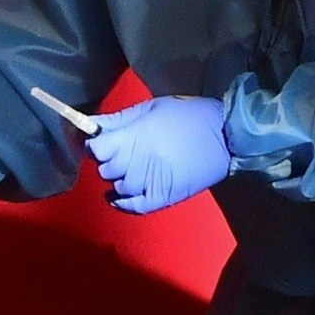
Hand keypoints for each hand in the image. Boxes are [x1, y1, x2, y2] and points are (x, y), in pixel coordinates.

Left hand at [84, 95, 232, 214]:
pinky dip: (122, 203)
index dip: (95, 145)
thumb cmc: (188, 116)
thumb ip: (118, 119)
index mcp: (136, 136)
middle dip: (108, 159)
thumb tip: (89, 124)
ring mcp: (150, 183)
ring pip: (118, 186)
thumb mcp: (152, 108)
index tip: (101, 141)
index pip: (97, 149)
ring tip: (130, 167)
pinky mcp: (162, 198)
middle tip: (119, 151)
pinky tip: (118, 197)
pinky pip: (133, 207)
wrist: (225, 136)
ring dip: (118, 177)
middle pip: (105, 169)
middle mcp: (139, 162)